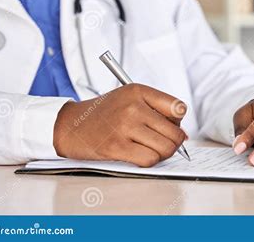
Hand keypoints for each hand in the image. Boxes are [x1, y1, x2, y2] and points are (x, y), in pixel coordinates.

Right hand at [53, 84, 187, 166]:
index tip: (170, 127)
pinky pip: (149, 160)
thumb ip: (157, 109)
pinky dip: (150, 161)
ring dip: (163, 154)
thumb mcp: (130, 98)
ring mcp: (125, 126)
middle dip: (173, 142)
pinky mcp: (116, 146)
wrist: (71, 125)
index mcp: (138, 91)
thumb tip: (183, 136)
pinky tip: (140, 155)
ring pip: (165, 148)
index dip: (178, 122)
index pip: (179, 108)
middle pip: (175, 133)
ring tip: (152, 149)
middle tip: (162, 143)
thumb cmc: (105, 114)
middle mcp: (133, 107)